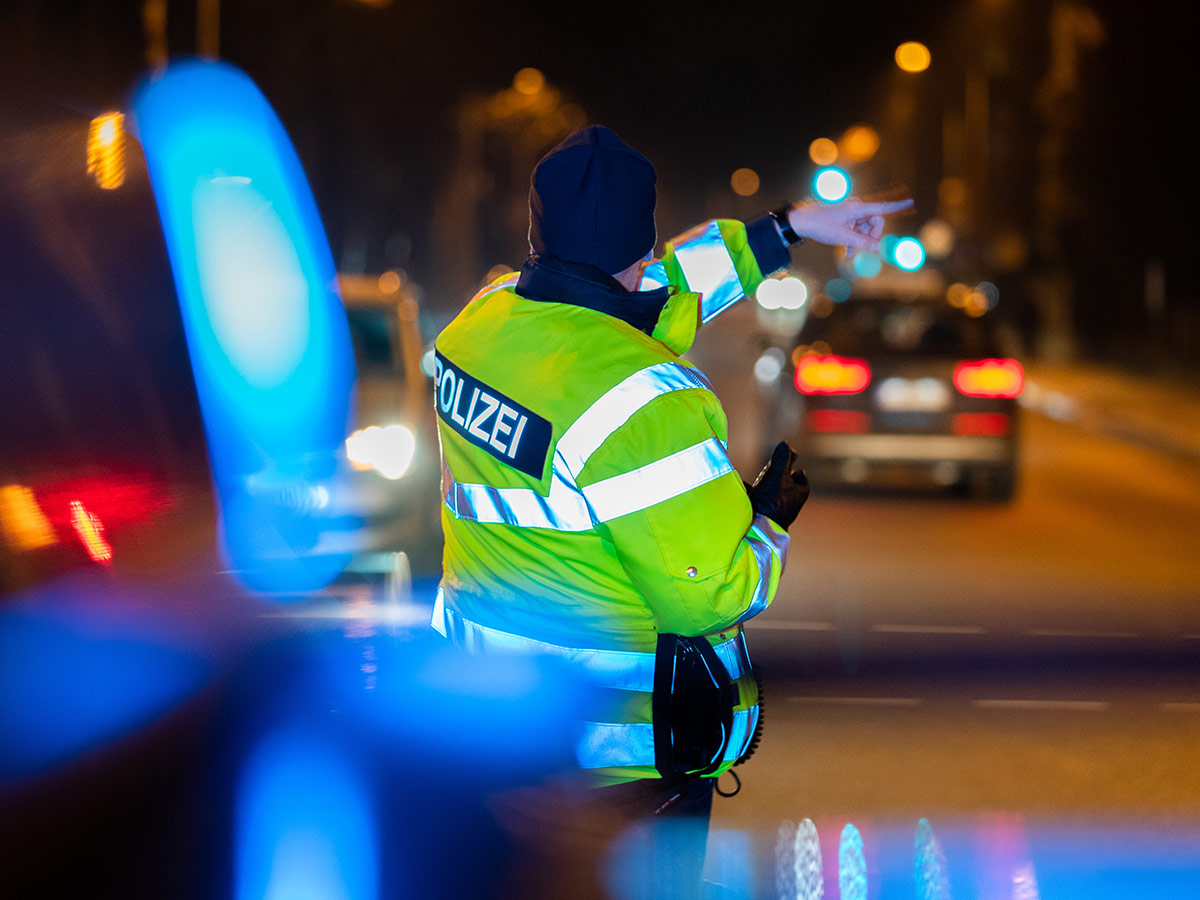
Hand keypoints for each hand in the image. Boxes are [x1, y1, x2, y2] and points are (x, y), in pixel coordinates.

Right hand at [748, 441, 809, 529]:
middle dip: (776, 476)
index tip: (784, 462)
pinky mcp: (765, 515)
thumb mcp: (778, 475)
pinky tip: (741, 490)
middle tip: (768, 470)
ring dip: (763, 486)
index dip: (792, 467)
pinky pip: (760, 502)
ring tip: (754, 481)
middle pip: (785, 483)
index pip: (800, 475)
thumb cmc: (772, 501)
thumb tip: (786, 444)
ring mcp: (778, 510)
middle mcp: (791, 502)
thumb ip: (782, 459)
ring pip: (772, 493)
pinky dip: (753, 495)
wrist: (758, 527)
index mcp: (800, 492)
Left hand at [786, 197, 912, 257]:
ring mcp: (850, 212)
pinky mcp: (845, 217)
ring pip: (864, 228)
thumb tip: (878, 247)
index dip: (897, 206)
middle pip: (875, 222)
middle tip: (863, 249)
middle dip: (871, 236)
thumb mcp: (842, 237)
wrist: (801, 221)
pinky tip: (847, 250)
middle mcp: (856, 208)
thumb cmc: (820, 226)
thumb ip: (862, 242)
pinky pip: (856, 228)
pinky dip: (853, 238)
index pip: (882, 207)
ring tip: (848, 253)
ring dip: (860, 241)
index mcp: (857, 208)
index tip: (911, 201)